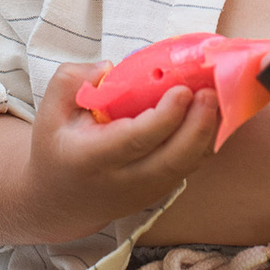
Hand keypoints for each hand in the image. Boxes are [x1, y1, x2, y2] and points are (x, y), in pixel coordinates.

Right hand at [20, 63, 219, 241]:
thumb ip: (72, 80)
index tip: (182, 90)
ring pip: (187, 166)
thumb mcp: (49, 111)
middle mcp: (122, 181)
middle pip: (171, 160)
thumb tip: (110, 67)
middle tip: (210, 92)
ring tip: (220, 98)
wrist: (58, 201)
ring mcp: (145, 191)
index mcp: (92, 159)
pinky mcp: (160, 191)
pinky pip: (190, 167)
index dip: (164, 118)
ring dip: (209, 133)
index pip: (135, 141)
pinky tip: (216, 114)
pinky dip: (207, 142)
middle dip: (198, 126)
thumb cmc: (56, 147)